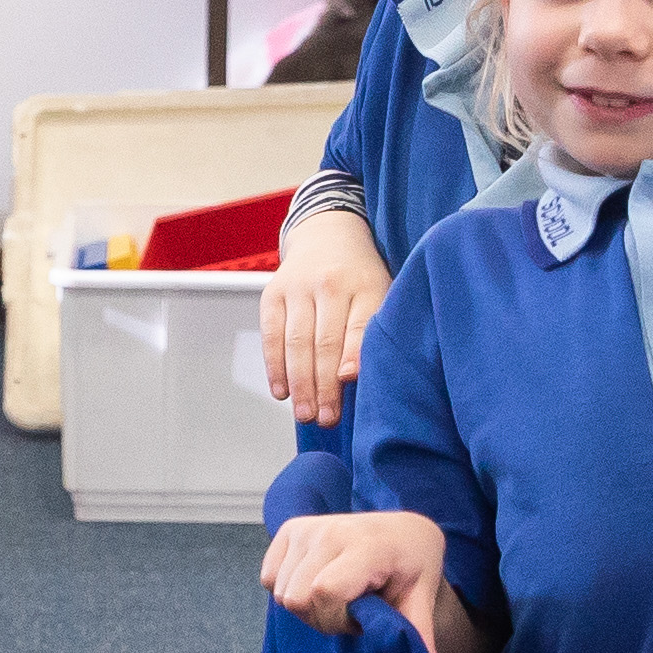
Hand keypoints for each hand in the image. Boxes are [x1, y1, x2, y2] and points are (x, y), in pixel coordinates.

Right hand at [259, 209, 389, 427]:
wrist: (328, 233)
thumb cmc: (361, 276)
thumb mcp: (381, 294)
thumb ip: (373, 331)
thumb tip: (353, 377)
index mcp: (366, 284)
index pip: (358, 325)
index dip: (352, 354)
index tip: (348, 382)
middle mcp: (330, 283)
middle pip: (325, 341)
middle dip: (324, 386)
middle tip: (326, 419)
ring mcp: (298, 287)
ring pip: (296, 342)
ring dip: (299, 384)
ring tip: (305, 414)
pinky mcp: (273, 293)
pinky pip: (271, 335)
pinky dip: (275, 366)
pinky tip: (281, 391)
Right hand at [260, 509, 461, 652]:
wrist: (402, 530)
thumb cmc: (412, 567)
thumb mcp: (420, 599)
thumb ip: (417, 634)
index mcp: (368, 545)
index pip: (324, 592)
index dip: (337, 618)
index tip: (363, 615)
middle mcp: (332, 530)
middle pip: (297, 598)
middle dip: (322, 617)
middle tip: (350, 609)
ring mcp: (307, 528)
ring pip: (281, 592)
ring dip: (307, 605)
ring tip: (337, 594)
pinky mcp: (289, 528)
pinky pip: (269, 578)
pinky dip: (288, 588)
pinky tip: (317, 581)